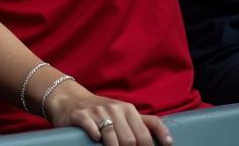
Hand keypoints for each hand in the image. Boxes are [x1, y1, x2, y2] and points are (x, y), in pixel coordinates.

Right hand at [46, 83, 171, 145]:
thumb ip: (144, 124)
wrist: (69, 99)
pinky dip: (97, 138)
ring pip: (113, 138)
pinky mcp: (81, 115)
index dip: (153, 144)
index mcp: (128, 109)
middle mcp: (114, 108)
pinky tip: (96, 140)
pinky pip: (94, 131)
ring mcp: (97, 111)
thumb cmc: (101, 111)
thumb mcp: (123, 112)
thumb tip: (169, 141)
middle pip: (131, 140)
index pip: (147, 130)